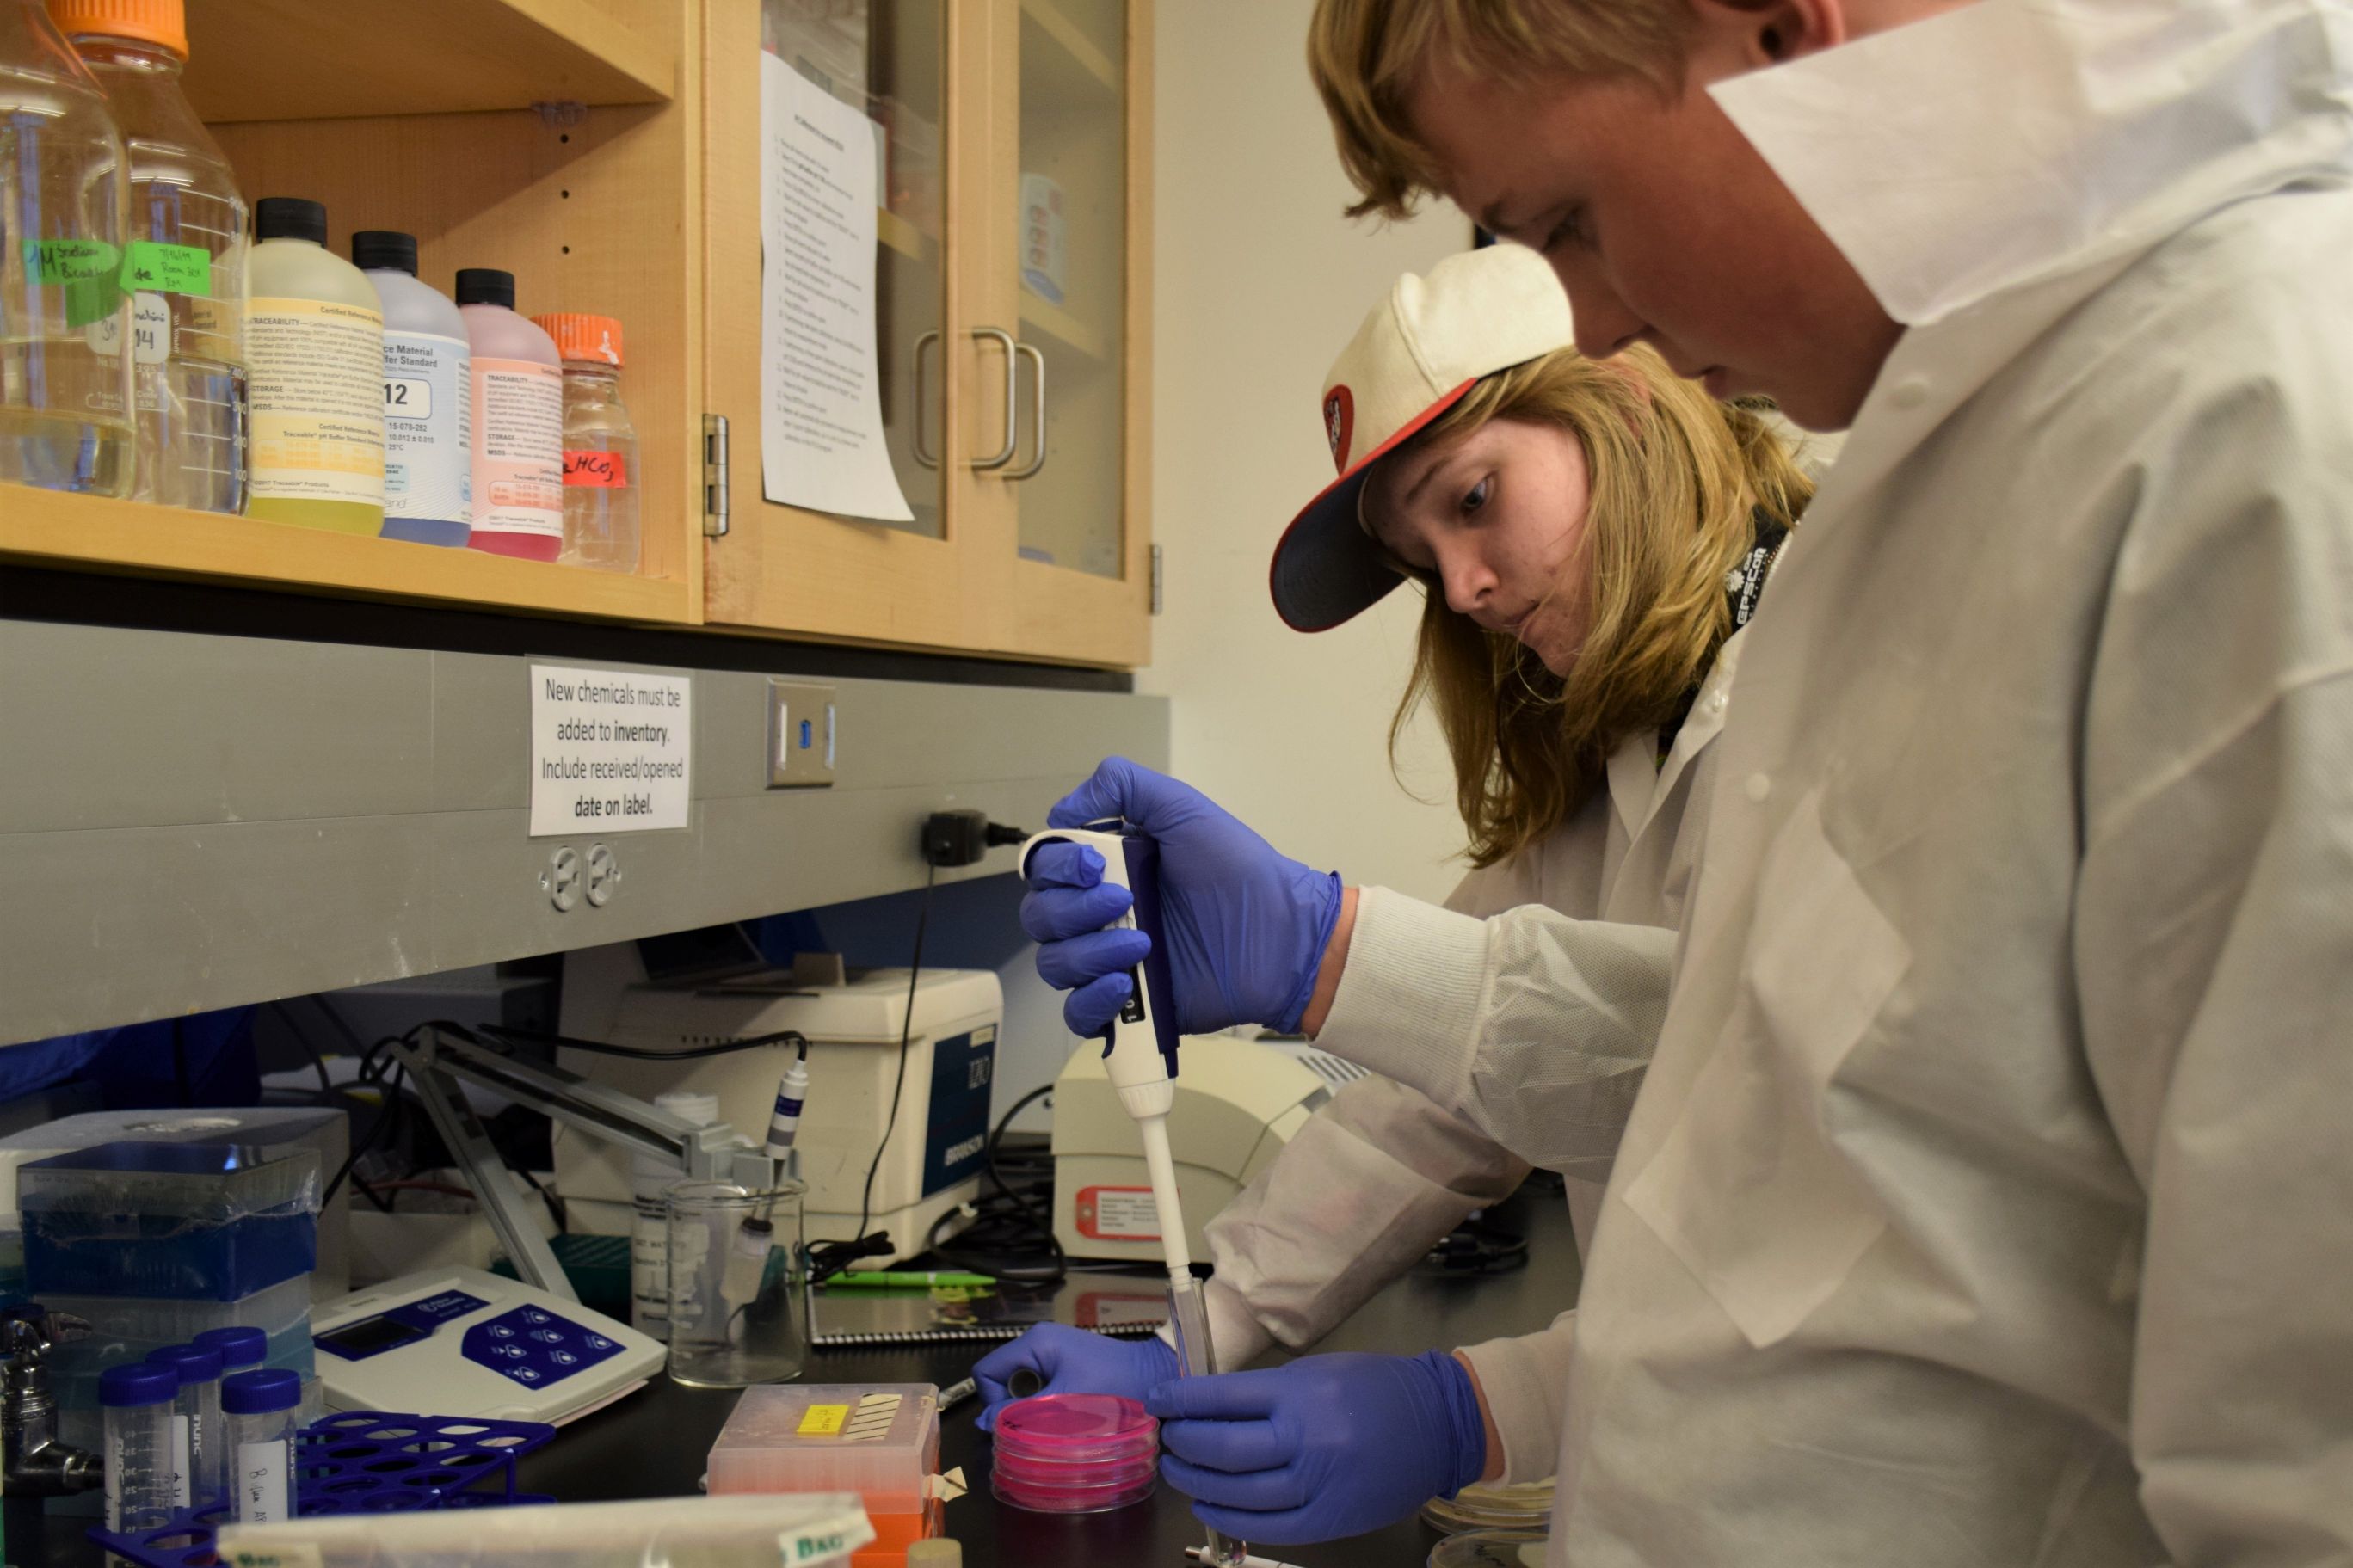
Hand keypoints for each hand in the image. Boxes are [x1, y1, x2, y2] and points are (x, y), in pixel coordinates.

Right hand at [972, 1324, 1179, 1432]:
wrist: (1154, 1376)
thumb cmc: (1111, 1387)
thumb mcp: (1061, 1403)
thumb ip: (1020, 1414)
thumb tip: (983, 1423)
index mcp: (1034, 1342)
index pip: (986, 1370)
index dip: (991, 1400)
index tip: (1012, 1422)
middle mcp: (1038, 1340)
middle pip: (1001, 1377)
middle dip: (1010, 1405)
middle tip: (1033, 1425)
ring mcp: (1052, 1349)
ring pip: (1020, 1384)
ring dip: (1029, 1406)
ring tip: (1051, 1420)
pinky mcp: (1065, 1361)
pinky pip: (1039, 1384)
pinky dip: (1043, 1402)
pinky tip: (1064, 1413)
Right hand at [1021, 758, 1341, 1037]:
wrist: (1279, 933)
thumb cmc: (1236, 869)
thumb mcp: (1182, 807)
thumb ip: (1122, 785)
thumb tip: (1061, 810)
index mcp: (1107, 868)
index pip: (1045, 869)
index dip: (1058, 867)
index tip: (1096, 864)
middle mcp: (1100, 914)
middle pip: (1041, 917)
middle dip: (1073, 910)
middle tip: (1124, 900)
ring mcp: (1111, 962)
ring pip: (1055, 964)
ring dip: (1088, 953)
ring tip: (1143, 945)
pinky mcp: (1128, 1007)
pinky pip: (1078, 1014)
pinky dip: (1089, 1001)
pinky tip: (1122, 986)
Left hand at [1148, 1351, 1486, 1543]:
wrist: (1439, 1425)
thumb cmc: (1375, 1390)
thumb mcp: (1316, 1371)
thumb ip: (1265, 1392)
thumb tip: (1208, 1405)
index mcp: (1301, 1393)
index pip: (1221, 1397)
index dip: (1180, 1400)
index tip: (1158, 1399)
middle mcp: (1307, 1439)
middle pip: (1223, 1448)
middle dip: (1183, 1441)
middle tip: (1166, 1436)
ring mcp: (1319, 1485)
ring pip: (1238, 1491)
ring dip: (1197, 1480)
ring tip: (1177, 1469)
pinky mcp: (1329, 1520)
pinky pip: (1266, 1527)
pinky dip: (1228, 1517)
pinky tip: (1208, 1503)